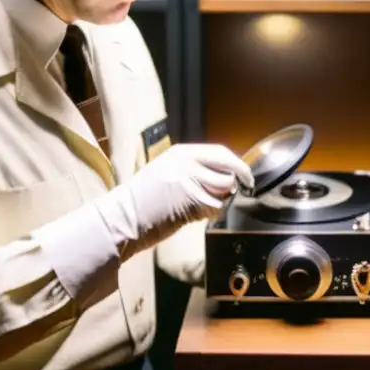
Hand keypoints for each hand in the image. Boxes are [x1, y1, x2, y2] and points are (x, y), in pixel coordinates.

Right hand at [120, 143, 253, 238]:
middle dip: (237, 180)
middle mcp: (186, 162)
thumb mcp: (167, 170)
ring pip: (225, 187)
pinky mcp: (191, 200)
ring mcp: (189, 180)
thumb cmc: (144, 200)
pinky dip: (212, 214)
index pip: (220, 152)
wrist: (123, 217)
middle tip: (240, 189)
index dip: (236, 164)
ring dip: (221, 199)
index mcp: (180, 152)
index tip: (245, 174)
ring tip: (203, 206)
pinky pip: (216, 206)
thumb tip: (225, 171)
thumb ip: (193, 167)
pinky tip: (195, 216)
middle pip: (228, 168)